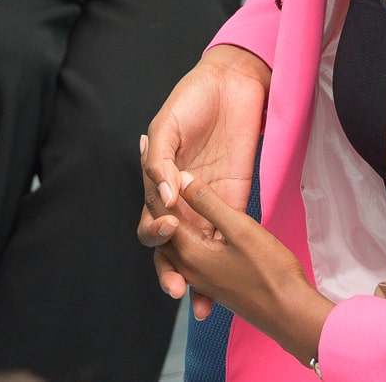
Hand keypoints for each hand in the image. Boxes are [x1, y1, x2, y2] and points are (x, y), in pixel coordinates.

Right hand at [139, 45, 271, 314]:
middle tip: (178, 287)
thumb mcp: (168, 125)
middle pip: (171, 245)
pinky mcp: (235, 199)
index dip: (154, 233)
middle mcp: (181, 198)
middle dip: (170, 270)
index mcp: (158, 182)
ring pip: (198, 249)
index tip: (166, 229)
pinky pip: (226, 233)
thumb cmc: (192, 99)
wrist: (231, 82)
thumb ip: (160, 160)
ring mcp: (208, 202)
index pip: (151, 219)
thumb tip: (164, 195)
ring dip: (197, 278)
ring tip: (199, 302)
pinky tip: (226, 283)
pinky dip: (225, 259)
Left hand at [161, 171, 332, 364]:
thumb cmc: (268, 269)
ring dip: (170, 219)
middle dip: (159, 199)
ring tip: (169, 194)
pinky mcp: (212, 282)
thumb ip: (207, 203)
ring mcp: (198, 277)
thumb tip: (181, 180)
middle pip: (162, 227)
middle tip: (156, 170)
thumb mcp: (239, 228)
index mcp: (188, 250)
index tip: (153, 155)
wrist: (290, 312)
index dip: (158, 182)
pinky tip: (193, 226)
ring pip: (173, 242)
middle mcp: (186, 266)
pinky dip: (185, 236)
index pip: (162, 211)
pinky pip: (188, 255)